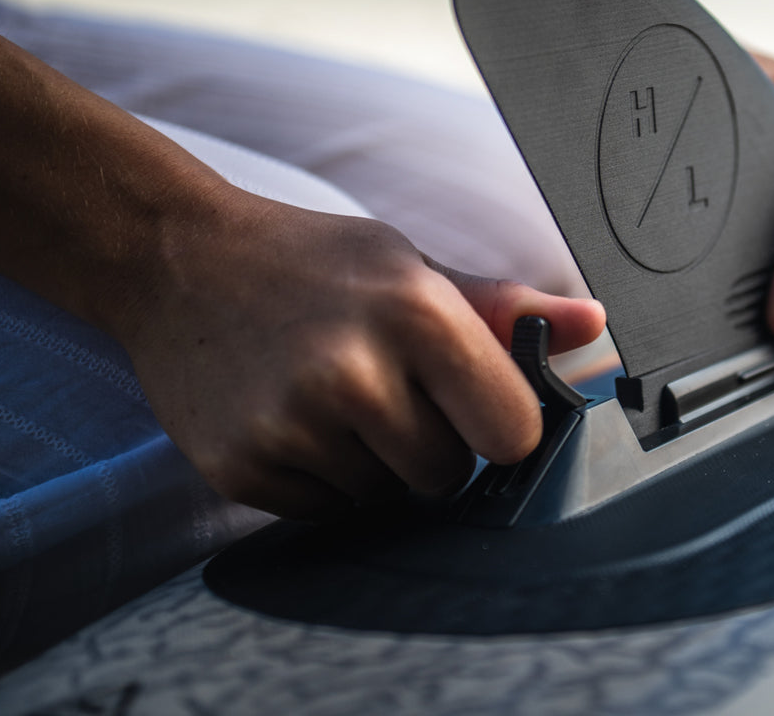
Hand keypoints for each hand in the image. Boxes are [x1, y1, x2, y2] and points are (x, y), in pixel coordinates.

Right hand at [117, 187, 605, 518]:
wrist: (178, 262)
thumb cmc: (314, 263)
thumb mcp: (412, 265)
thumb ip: (506, 307)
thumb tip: (595, 325)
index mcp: (416, 314)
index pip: (512, 432)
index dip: (498, 424)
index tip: (474, 405)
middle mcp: (354, 373)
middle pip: (448, 475)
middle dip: (432, 443)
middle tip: (386, 386)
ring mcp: (292, 426)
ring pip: (387, 497)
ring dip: (373, 462)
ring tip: (332, 394)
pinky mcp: (243, 468)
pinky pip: (326, 510)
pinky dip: (321, 478)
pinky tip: (294, 417)